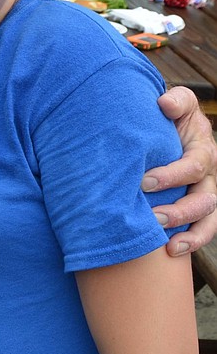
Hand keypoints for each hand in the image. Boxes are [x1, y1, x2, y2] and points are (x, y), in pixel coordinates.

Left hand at [146, 87, 216, 253]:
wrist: (165, 129)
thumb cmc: (168, 117)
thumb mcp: (177, 103)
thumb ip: (175, 101)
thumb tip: (164, 105)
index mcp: (203, 150)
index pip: (194, 166)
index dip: (172, 176)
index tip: (144, 182)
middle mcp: (209, 176)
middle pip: (204, 198)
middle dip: (179, 210)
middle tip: (152, 216)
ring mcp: (205, 195)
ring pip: (207, 219)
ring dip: (188, 232)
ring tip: (167, 244)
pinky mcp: (197, 210)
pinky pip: (202, 231)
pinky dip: (191, 243)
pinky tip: (171, 252)